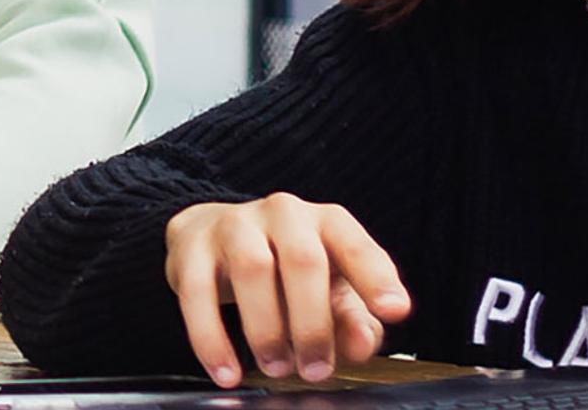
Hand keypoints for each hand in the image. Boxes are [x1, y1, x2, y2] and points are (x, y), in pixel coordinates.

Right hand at [164, 193, 410, 387]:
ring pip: (252, 270)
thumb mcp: (329, 290)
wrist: (213, 233)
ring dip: (266, 329)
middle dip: (312, 324)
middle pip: (304, 261)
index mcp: (326, 222)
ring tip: (277, 368)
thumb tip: (360, 345)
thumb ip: (353, 319)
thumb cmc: (285, 268)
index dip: (377, 278)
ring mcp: (234, 224)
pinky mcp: (192, 246)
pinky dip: (210, 338)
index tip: (395, 311)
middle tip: (316, 369)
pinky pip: (197, 292)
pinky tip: (226, 372)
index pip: (356, 245)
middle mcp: (283, 214)